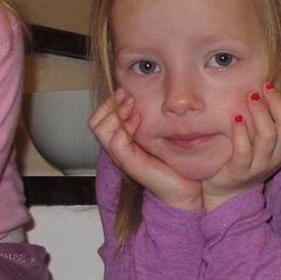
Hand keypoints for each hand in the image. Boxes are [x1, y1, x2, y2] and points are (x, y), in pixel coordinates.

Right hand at [88, 91, 201, 210]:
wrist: (185, 188)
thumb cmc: (174, 162)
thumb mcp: (159, 134)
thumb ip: (148, 119)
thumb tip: (144, 96)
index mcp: (121, 140)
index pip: (99, 118)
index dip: (108, 102)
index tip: (125, 90)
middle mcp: (117, 148)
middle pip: (95, 122)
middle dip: (109, 104)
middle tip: (126, 94)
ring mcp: (122, 157)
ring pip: (101, 130)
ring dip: (115, 112)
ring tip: (131, 104)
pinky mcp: (130, 164)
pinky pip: (116, 143)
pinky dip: (124, 128)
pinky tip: (138, 120)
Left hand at [202, 84, 280, 211]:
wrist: (227, 191)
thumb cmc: (246, 158)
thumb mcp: (264, 141)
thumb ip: (270, 120)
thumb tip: (273, 87)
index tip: (271, 86)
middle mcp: (277, 157)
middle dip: (276, 102)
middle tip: (262, 86)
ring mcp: (259, 165)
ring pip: (268, 136)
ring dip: (259, 112)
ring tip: (250, 96)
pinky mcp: (239, 171)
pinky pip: (243, 150)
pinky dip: (240, 132)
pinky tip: (236, 119)